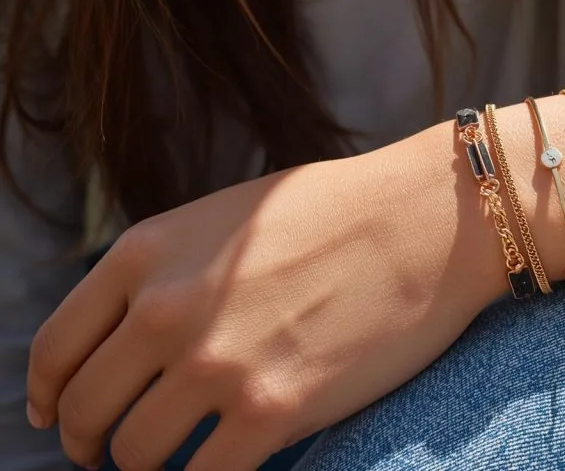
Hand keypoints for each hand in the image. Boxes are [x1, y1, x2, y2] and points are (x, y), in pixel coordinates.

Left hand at [26, 129, 500, 470]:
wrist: (425, 219)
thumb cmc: (339, 211)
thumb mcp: (226, 217)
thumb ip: (170, 271)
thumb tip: (136, 337)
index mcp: (147, 254)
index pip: (56, 347)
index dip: (48, 395)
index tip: (57, 415)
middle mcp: (167, 310)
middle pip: (86, 409)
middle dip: (89, 443)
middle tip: (110, 454)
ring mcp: (216, 365)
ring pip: (137, 454)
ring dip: (147, 465)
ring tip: (172, 459)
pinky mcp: (272, 411)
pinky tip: (223, 463)